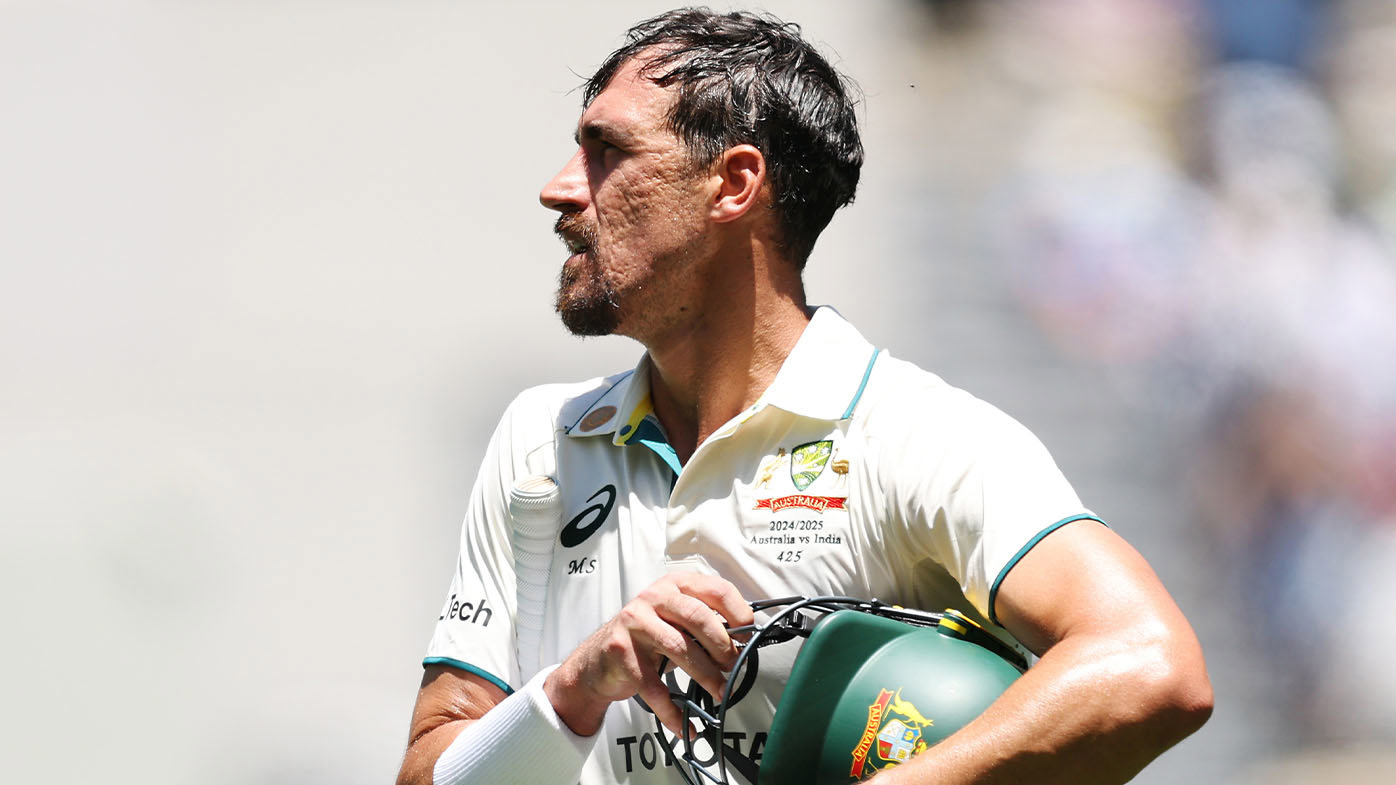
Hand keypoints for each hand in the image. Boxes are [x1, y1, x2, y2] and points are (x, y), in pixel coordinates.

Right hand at [544, 573, 753, 736]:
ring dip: (705, 676)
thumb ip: (705, 623)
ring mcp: (635, 623)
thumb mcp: (676, 621)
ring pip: (679, 648)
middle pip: (698, 617)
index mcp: (675, 585)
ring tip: (719, 692)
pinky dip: (672, 710)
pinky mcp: (622, 652)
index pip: (716, 590)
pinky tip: (685, 725)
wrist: (597, 661)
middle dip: (722, 646)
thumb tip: (744, 642)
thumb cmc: (646, 639)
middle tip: (733, 667)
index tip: (749, 637)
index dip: (739, 614)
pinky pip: (654, 686)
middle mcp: (654, 597)